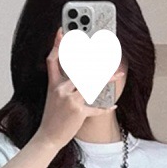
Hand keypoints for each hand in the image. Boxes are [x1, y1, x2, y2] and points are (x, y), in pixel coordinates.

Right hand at [35, 26, 116, 150]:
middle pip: (79, 68)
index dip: (57, 44)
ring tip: (118, 73)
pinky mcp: (78, 111)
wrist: (48, 137)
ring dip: (107, 79)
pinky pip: (95, 108)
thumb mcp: (52, 96)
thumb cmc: (53, 117)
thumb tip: (75, 73)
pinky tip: (112, 105)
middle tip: (106, 51)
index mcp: (54, 84)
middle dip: (94, 59)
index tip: (62, 30)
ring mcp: (70, 99)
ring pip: (90, 84)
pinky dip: (105, 108)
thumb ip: (61, 83)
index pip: (53, 60)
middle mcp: (61, 89)